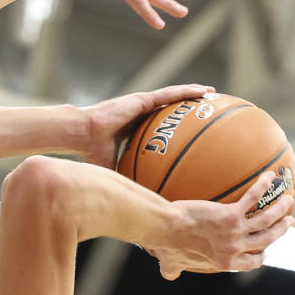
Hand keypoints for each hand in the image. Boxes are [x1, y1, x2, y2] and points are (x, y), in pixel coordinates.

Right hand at [82, 84, 214, 168]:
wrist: (83, 135)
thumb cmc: (92, 153)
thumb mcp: (115, 170)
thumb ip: (128, 180)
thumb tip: (138, 203)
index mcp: (134, 128)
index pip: (158, 127)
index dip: (173, 127)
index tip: (187, 130)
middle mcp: (139, 114)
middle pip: (169, 110)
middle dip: (187, 108)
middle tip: (206, 111)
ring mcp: (141, 104)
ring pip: (172, 97)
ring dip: (192, 95)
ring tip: (211, 94)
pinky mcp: (142, 99)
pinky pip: (169, 94)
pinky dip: (187, 91)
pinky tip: (203, 91)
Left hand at [149, 172, 294, 279]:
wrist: (166, 229)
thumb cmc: (166, 245)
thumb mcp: (172, 264)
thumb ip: (173, 270)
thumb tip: (167, 273)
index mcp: (224, 263)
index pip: (250, 263)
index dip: (260, 257)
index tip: (265, 251)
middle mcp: (234, 249)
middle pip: (266, 240)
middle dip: (280, 231)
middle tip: (288, 222)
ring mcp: (235, 232)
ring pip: (267, 220)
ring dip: (280, 209)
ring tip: (287, 199)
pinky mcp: (231, 214)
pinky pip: (252, 198)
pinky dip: (263, 186)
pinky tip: (268, 176)